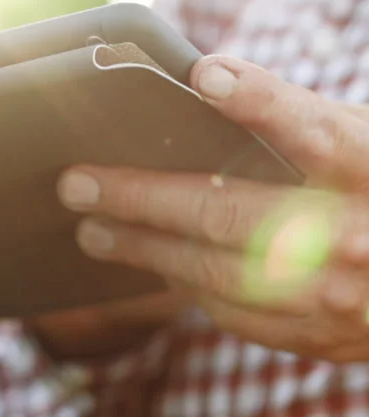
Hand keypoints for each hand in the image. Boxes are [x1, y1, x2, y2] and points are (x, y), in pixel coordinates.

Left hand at [57, 57, 368, 362]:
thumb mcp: (360, 143)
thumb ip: (298, 122)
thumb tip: (207, 86)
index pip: (314, 130)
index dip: (260, 101)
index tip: (204, 76)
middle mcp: (355, 237)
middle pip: (230, 214)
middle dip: (141, 198)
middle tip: (77, 185)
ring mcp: (337, 299)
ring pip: (216, 275)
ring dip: (144, 251)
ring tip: (94, 231)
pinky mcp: (321, 339)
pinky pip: (234, 313)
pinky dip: (187, 285)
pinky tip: (156, 263)